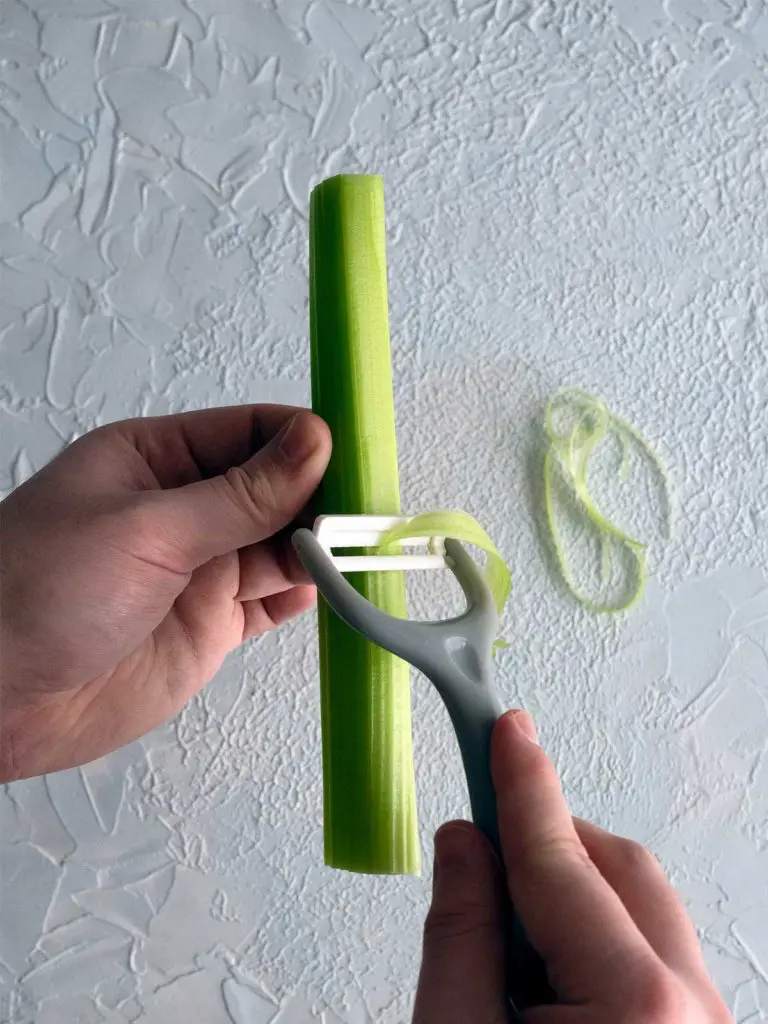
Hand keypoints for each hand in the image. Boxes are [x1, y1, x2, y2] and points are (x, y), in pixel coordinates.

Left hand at [0, 406, 330, 780]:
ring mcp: (199, 569)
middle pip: (275, 488)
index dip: (302, 441)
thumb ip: (237, 495)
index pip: (250, 432)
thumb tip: (311, 444)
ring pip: (281, 545)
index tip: (347, 458)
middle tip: (365, 514)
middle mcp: (183, 510)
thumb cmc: (33, 593)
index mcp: (156, 459)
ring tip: (359, 553)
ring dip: (321, 547)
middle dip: (321, 497)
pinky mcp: (209, 626)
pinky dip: (307, 594)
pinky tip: (332, 589)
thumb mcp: (145, 529)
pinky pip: (272, 600)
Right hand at [413, 711, 732, 1022]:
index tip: (506, 732)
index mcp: (635, 1005)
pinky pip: (655, 953)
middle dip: (549, 841)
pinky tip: (549, 985)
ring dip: (572, 898)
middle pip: (618, 867)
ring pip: (641, 906)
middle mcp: (692, 1011)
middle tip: (483, 845)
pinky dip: (600, 942)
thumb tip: (465, 849)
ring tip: (509, 954)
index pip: (560, 857)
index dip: (523, 783)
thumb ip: (459, 940)